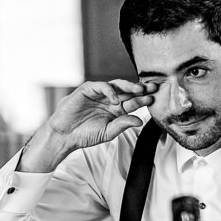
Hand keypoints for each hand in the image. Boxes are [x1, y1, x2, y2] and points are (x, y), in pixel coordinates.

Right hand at [19, 80, 156, 172]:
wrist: (65, 135)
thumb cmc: (86, 135)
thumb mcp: (108, 132)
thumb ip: (123, 125)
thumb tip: (140, 121)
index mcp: (116, 110)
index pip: (133, 102)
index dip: (143, 99)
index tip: (154, 99)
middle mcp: (110, 99)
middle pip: (128, 91)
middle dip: (141, 89)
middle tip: (153, 88)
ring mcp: (99, 93)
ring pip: (117, 85)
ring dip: (129, 86)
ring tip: (139, 89)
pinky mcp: (88, 89)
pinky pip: (101, 86)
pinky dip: (109, 91)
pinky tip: (115, 99)